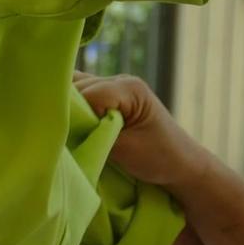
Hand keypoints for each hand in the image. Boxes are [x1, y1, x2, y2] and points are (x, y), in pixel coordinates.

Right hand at [76, 72, 200, 187]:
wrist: (181, 163)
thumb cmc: (159, 158)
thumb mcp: (124, 149)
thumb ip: (94, 135)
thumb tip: (62, 128)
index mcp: (129, 88)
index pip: (87, 94)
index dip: (73, 116)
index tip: (70, 138)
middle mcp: (120, 81)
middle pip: (78, 88)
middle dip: (67, 111)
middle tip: (65, 137)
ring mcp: (114, 87)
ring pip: (75, 88)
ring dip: (68, 109)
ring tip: (69, 131)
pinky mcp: (109, 97)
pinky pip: (81, 95)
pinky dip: (72, 108)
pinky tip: (71, 125)